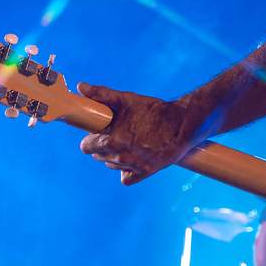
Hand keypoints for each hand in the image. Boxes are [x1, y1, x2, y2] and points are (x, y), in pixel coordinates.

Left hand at [78, 85, 204, 183]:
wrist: (184, 124)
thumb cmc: (155, 111)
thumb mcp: (128, 99)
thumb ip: (102, 94)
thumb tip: (82, 87)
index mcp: (113, 140)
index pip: (86, 146)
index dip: (91, 137)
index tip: (99, 132)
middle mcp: (121, 156)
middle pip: (98, 156)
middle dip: (102, 145)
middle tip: (115, 134)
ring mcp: (133, 166)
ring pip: (111, 165)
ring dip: (114, 155)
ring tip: (127, 143)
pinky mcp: (146, 172)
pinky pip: (126, 178)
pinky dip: (126, 170)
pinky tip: (132, 158)